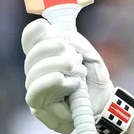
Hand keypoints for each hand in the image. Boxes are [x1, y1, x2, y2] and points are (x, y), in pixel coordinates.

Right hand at [22, 19, 113, 133]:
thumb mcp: (92, 58)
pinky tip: (68, 82)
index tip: (46, 27)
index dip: (34, 32)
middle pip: (32, 55)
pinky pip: (35, 93)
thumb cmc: (94, 79)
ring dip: (56, 67)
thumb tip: (66, 36)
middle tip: (73, 57)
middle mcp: (36, 70)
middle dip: (51, 50)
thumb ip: (80, 45)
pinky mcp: (38, 106)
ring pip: (33, 73)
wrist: (103, 103)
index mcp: (47, 55)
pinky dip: (52, 83)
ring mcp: (35, 88)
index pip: (30, 40)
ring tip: (77, 71)